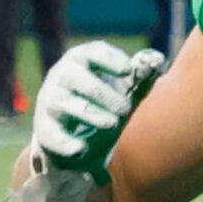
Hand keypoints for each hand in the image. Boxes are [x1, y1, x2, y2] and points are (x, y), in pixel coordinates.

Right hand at [31, 39, 166, 182]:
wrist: (77, 137)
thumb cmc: (104, 103)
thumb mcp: (124, 89)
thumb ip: (141, 77)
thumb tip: (158, 59)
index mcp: (81, 61)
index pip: (91, 52)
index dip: (109, 59)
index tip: (128, 70)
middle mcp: (61, 77)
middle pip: (76, 77)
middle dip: (103, 92)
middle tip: (126, 109)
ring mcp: (50, 102)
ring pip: (64, 103)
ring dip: (91, 114)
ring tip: (113, 124)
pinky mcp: (44, 129)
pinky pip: (50, 134)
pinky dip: (64, 142)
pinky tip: (80, 149)